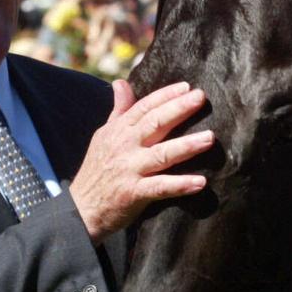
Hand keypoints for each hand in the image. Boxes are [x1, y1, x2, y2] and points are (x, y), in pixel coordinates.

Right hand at [70, 79, 213, 244]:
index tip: (187, 87)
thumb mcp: (103, 136)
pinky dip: (180, 185)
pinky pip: (160, 187)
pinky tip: (200, 182)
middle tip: (201, 98)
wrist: (81, 209)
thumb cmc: (97, 170)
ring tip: (210, 138)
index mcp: (119, 131)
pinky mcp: (133, 193)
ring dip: (186, 146)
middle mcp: (124, 146)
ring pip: (161, 154)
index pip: (144, 107)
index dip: (165, 95)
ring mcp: (129, 169)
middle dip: (178, 109)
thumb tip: (121, 83)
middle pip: (154, 123)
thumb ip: (118, 110)